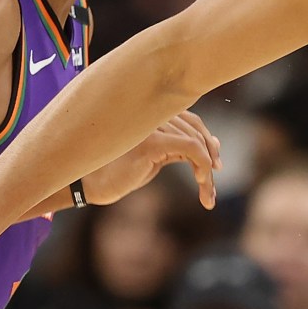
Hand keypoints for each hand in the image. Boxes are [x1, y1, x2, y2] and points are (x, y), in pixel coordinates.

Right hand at [80, 111, 220, 209]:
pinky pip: (191, 148)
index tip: (215, 166)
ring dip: (207, 172)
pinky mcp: (151, 141)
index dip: (207, 142)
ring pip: (196, 143)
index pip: (192, 120)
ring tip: (207, 196)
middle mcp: (152, 112)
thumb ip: (183, 147)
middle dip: (210, 159)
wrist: (91, 184)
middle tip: (211, 189)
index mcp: (153, 112)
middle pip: (195, 131)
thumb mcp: (159, 157)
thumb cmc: (122, 170)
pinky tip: (202, 183)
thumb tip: (215, 142)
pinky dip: (203, 165)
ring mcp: (150, 124)